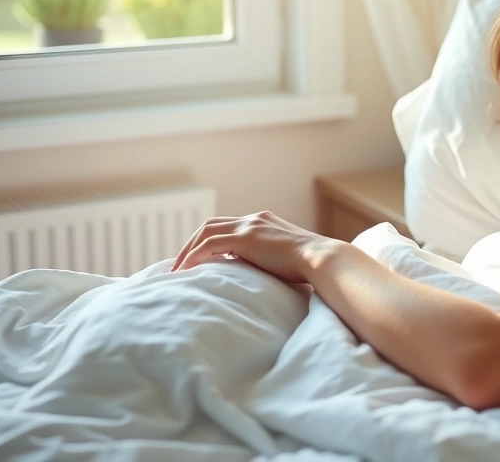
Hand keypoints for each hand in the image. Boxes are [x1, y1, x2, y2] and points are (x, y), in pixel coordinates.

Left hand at [169, 210, 345, 282]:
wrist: (322, 260)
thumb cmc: (312, 268)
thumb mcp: (286, 261)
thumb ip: (270, 262)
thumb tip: (262, 280)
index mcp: (264, 222)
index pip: (227, 226)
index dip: (208, 241)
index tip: (197, 260)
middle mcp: (255, 219)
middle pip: (211, 225)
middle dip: (192, 244)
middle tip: (179, 266)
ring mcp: (250, 226)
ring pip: (206, 231)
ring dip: (187, 250)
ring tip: (176, 271)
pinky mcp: (246, 238)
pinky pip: (209, 245)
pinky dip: (193, 257)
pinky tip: (184, 272)